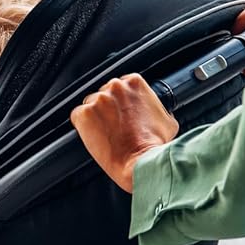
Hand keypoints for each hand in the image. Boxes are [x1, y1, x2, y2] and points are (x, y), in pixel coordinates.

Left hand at [70, 75, 178, 193]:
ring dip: (95, 118)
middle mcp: (115, 87)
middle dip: (107, 109)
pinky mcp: (84, 114)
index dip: (120, 102)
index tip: (121, 114)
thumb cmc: (153, 144)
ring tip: (105, 133)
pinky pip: (77, 117)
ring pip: (89, 105)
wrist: (140, 161)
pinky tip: (94, 136)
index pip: (120, 86)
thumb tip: (153, 109)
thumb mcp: (166, 119)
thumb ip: (156, 107)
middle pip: (104, 94)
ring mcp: (98, 100)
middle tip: (114, 126)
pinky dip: (82, 127)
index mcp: (135, 83)